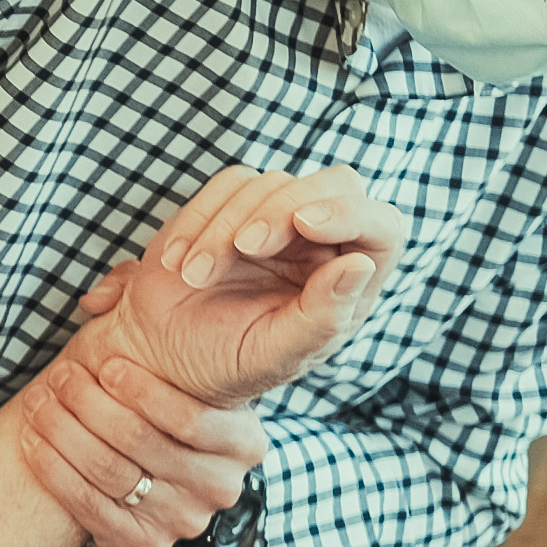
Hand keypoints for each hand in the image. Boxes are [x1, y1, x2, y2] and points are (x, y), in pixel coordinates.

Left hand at [12, 330, 267, 546]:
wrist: (148, 462)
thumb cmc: (157, 398)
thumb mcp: (173, 360)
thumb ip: (145, 314)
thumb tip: (97, 300)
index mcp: (243, 441)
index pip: (191, 420)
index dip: (143, 391)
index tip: (104, 364)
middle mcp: (222, 487)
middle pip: (141, 444)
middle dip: (88, 404)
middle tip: (58, 376)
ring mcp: (186, 520)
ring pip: (109, 472)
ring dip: (62, 432)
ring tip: (37, 400)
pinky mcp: (148, 543)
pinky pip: (90, 508)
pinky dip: (54, 471)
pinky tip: (31, 441)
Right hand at [87, 165, 403, 408]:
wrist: (165, 357)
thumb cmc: (227, 363)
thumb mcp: (275, 356)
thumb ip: (321, 319)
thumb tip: (360, 266)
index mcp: (349, 282)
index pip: (382, 226)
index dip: (351, 214)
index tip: (305, 223)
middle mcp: (324, 243)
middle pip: (333, 185)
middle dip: (285, 209)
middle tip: (245, 246)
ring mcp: (280, 219)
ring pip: (271, 183)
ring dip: (226, 226)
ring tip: (196, 276)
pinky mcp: (235, 205)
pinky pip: (227, 185)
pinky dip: (198, 219)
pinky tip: (179, 261)